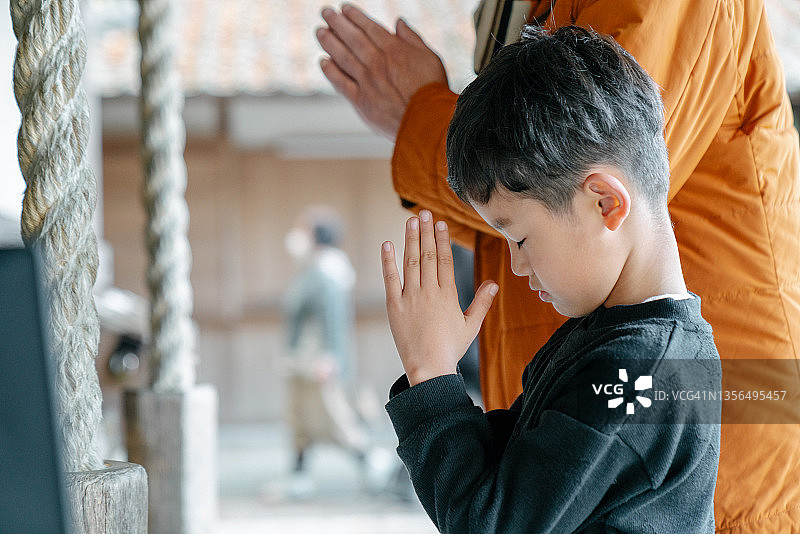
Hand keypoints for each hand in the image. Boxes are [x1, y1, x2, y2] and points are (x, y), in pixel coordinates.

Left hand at [316, 4, 448, 139]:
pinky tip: (324, 62)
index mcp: (394, 50)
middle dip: (337, 23)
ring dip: (329, 43)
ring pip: (343, 57)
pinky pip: (341, 83)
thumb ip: (412, 38)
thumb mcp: (429, 57)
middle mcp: (376, 63)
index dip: (355, 16)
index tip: (344, 8)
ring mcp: (367, 82)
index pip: (369, 28)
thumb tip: (398, 22)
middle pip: (352, 39)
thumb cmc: (432, 90)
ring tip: (320, 32)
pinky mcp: (361, 101)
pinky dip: (331, 71)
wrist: (427, 120)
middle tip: (326, 13)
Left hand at [381, 210, 497, 385]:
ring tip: (411, 220)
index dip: (442, 239)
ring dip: (411, 239)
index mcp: (448, 295)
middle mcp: (429, 292)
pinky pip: (390, 279)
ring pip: (411, 262)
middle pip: (428, 255)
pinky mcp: (395, 306)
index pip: (445, 260)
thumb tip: (494, 283)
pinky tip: (387, 244)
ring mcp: (411, 298)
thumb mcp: (471, 325)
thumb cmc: (451, 348)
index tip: (441, 223)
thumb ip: (482, 302)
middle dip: (426, 232)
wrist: (429, 368)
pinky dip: (388, 261)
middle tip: (425, 212)